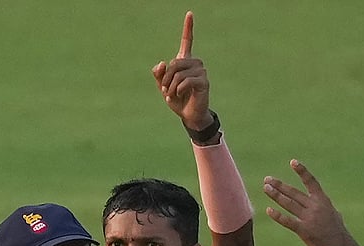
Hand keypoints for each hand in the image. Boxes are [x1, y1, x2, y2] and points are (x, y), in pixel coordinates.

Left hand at [152, 12, 210, 130]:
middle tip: (165, 90)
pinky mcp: (204, 82)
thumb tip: (161, 63)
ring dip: (172, 85)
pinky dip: (178, 89)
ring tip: (172, 94)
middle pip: (175, 62)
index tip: (190, 13)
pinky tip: (179, 94)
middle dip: (166, 77)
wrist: (189, 115)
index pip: (187, 41)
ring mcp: (201, 72)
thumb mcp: (163, 87)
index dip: (188, 27)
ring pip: (179, 73)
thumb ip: (159, 75)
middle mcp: (195, 64)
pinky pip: (186, 81)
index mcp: (185, 62)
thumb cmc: (177, 100)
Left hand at [264, 159, 363, 245]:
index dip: (302, 171)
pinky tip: (269, 210)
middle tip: (267, 179)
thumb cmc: (339, 233)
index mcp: (323, 201)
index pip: (311, 182)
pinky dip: (277, 216)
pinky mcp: (304, 230)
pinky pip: (288, 221)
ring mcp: (309, 218)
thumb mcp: (334, 215)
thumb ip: (325, 207)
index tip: (293, 162)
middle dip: (280, 185)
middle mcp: (315, 206)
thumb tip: (322, 202)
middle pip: (294, 192)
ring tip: (265, 188)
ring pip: (288, 203)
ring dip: (276, 195)